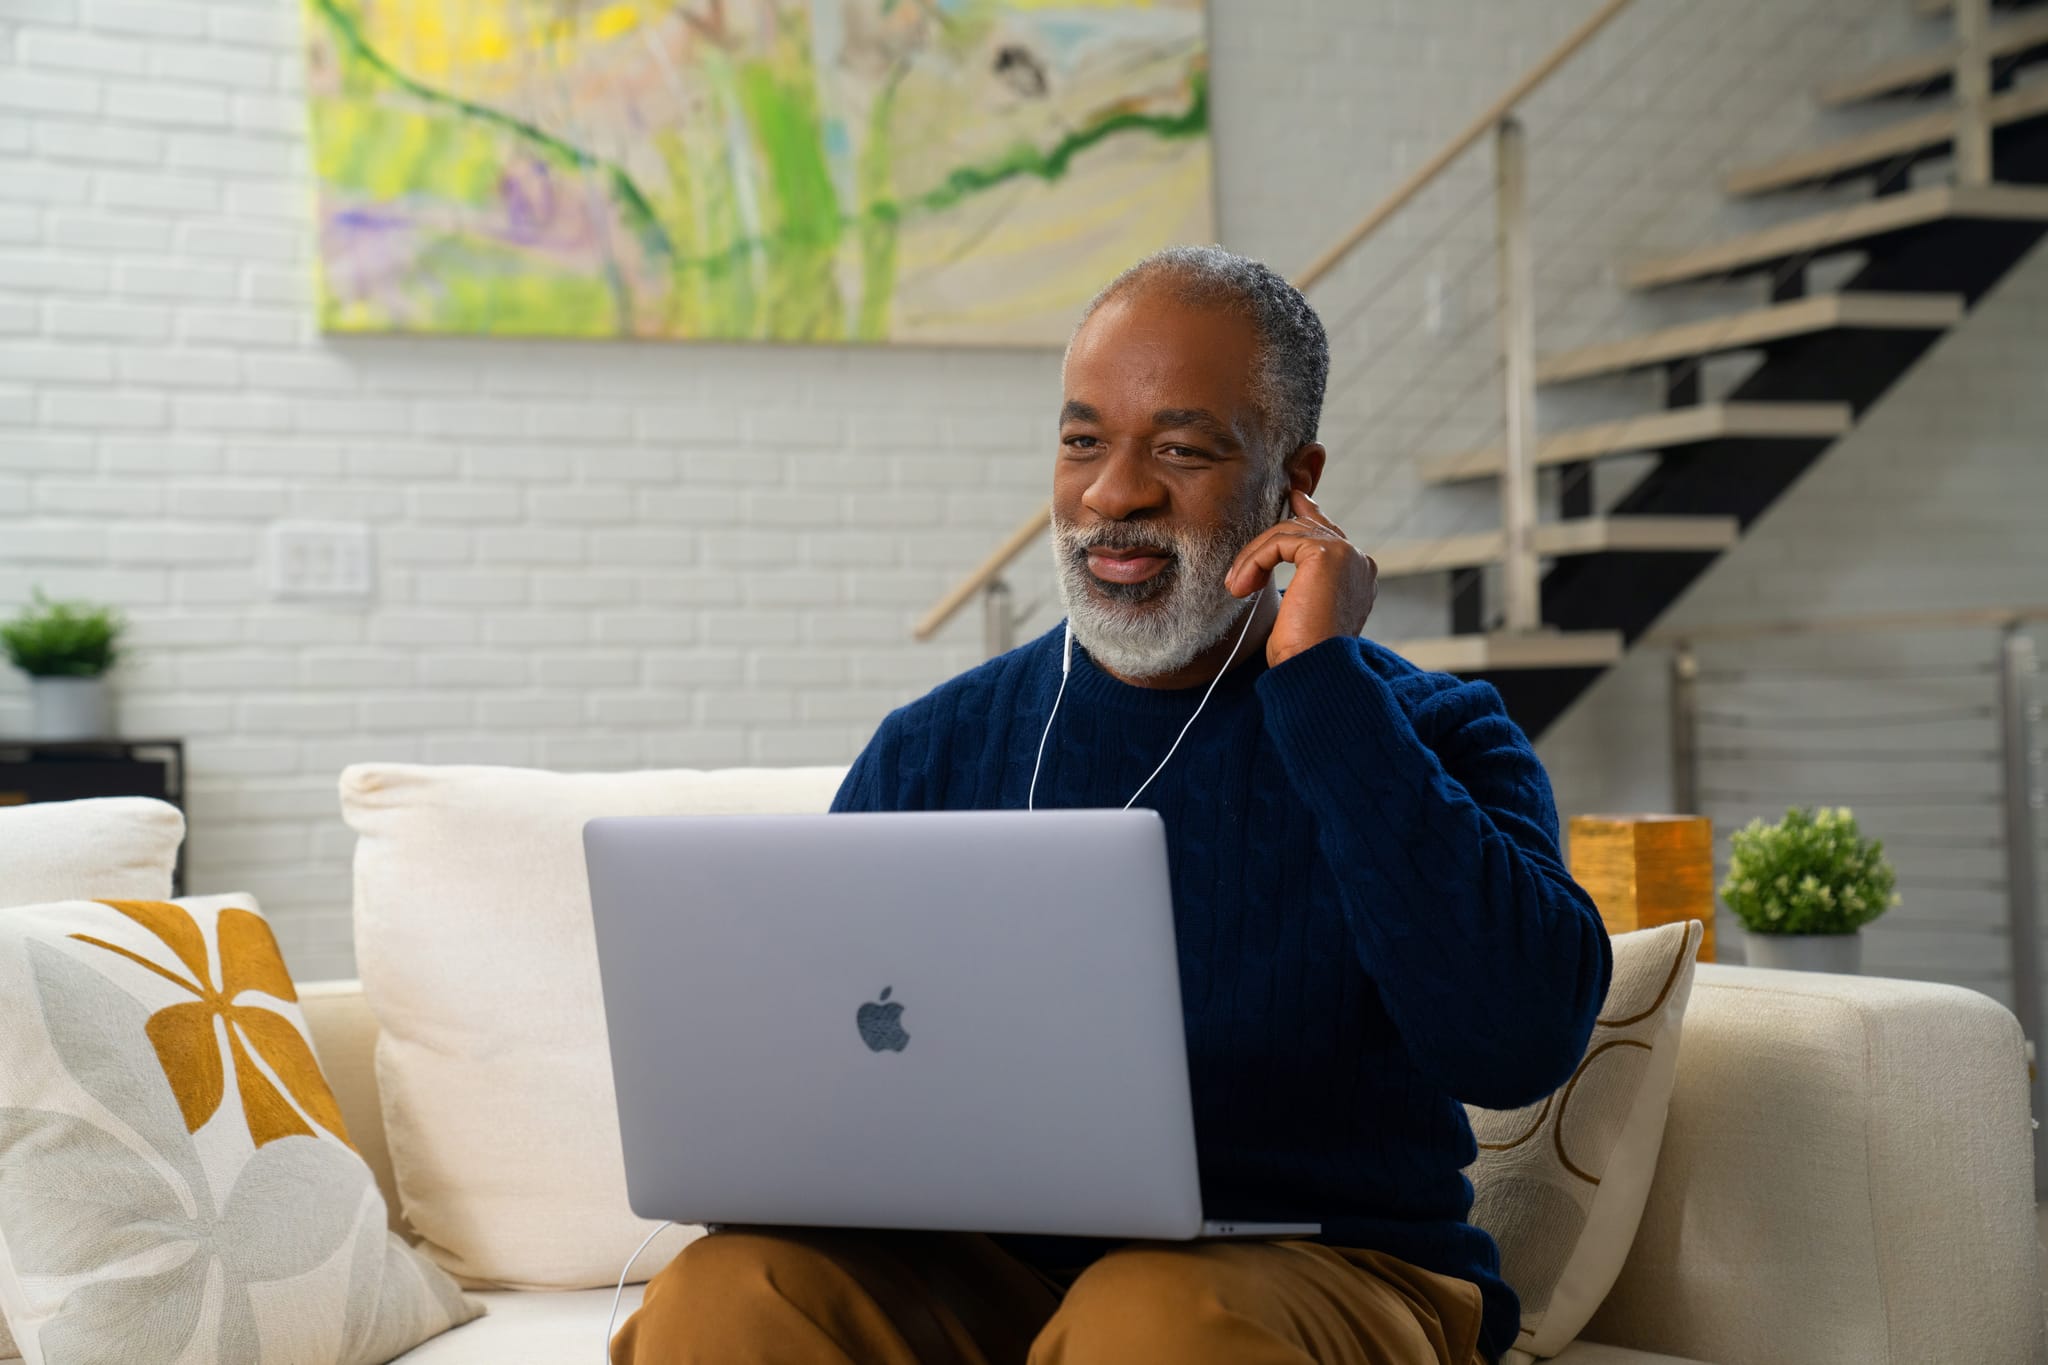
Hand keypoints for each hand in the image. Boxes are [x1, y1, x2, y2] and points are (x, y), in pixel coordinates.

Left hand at [1225, 489, 1378, 667]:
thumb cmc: (1301, 651)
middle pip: (1306, 526)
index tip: (1290, 500)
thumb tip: (1279, 551)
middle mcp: (1359, 560)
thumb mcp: (1300, 608)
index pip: (1329, 532)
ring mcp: (1346, 554)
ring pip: (1288, 533)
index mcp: (1360, 574)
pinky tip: (1242, 586)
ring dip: (1253, 558)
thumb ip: (1301, 578)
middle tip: (1239, 573)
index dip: (1306, 514)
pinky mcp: (1326, 554)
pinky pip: (1278, 542)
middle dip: (1266, 543)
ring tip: (1237, 588)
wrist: (1311, 670)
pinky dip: (1254, 561)